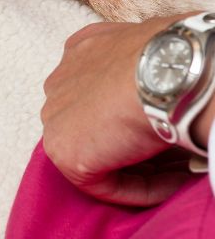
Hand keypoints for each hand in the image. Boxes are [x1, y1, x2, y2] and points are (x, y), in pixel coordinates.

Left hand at [41, 15, 201, 205]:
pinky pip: (102, 182)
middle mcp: (62, 81)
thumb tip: (173, 90)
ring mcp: (57, 116)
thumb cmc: (175, 57)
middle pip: (97, 124)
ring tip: (182, 174)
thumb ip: (148, 70)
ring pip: (99, 153)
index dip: (135, 117)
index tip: (170, 129)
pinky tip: (173, 184)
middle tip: (178, 157)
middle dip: (136, 144)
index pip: (101, 91)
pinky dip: (139, 189)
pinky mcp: (64, 151)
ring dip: (142, 168)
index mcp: (83, 51)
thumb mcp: (157, 48)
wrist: (169, 72)